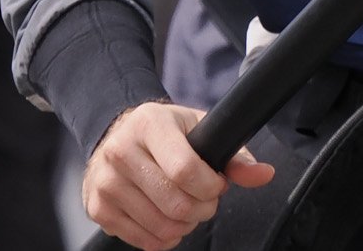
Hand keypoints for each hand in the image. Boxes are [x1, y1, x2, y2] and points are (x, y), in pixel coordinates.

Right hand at [82, 102, 275, 250]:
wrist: (117, 136)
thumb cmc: (165, 133)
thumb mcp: (199, 129)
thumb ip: (235, 155)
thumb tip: (264, 174)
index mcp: (149, 124)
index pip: (186, 170)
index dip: (211, 186)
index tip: (217, 183)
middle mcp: (121, 151)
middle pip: (176, 204)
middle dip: (203, 209)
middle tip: (204, 199)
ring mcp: (105, 182)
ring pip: (161, 227)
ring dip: (185, 225)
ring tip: (186, 206)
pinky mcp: (98, 208)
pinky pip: (143, 241)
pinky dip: (164, 237)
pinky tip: (166, 217)